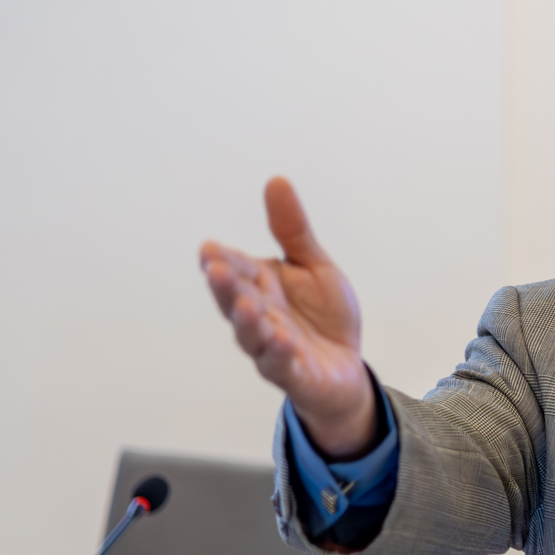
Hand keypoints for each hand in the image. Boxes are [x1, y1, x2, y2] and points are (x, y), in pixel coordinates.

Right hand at [200, 177, 376, 456]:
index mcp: (261, 287)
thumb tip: (276, 180)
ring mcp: (272, 348)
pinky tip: (281, 339)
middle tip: (215, 269)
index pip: (236, 269)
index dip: (222, 261)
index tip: (209, 249)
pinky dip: (279, 353)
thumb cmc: (322, 316)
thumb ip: (293, 230)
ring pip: (252, 335)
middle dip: (225, 286)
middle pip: (235, 301)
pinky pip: (282, 365)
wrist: (345, 370)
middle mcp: (260, 317)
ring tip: (244, 304)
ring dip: (246, 321)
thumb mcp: (313, 266)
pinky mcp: (293, 374)